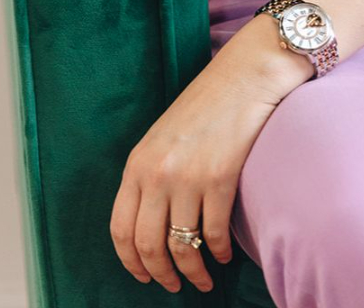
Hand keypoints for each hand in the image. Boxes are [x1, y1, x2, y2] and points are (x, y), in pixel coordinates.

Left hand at [109, 19, 309, 293]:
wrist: (242, 78)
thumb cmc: (204, 106)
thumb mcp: (162, 138)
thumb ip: (150, 175)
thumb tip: (149, 222)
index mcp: (137, 163)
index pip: (120, 228)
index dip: (130, 261)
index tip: (143, 276)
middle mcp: (157, 173)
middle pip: (148, 244)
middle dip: (159, 274)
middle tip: (173, 285)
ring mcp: (187, 177)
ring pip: (181, 247)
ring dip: (191, 273)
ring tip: (202, 280)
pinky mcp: (219, 179)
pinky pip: (213, 234)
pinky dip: (217, 253)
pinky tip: (222, 255)